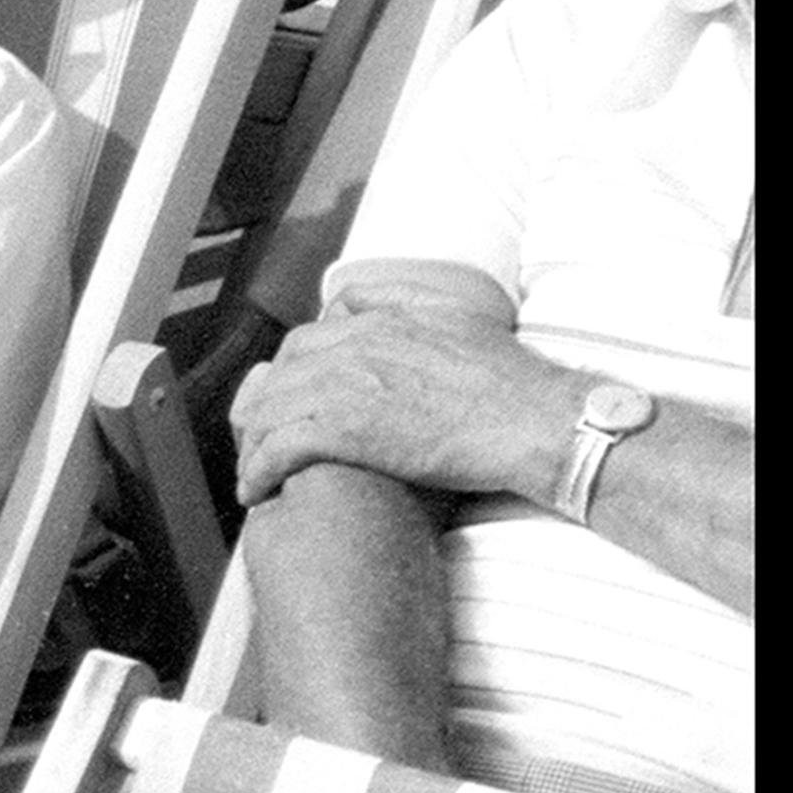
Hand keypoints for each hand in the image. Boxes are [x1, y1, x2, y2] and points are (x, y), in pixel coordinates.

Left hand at [229, 300, 575, 508]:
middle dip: (264, 408)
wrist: (540, 422)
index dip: (289, 373)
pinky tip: (255, 489)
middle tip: (262, 438)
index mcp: (381, 321)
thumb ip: (406, 304)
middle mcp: (355, 346)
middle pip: (280, 374)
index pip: (306, 340)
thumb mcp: (458, 319)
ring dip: (254, 443)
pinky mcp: (347, 429)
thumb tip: (364, 303)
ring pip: (271, 410)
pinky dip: (259, 468)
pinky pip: (279, 447)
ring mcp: (347, 386)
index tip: (288, 399)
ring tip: (253, 470)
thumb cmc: (515, 383)